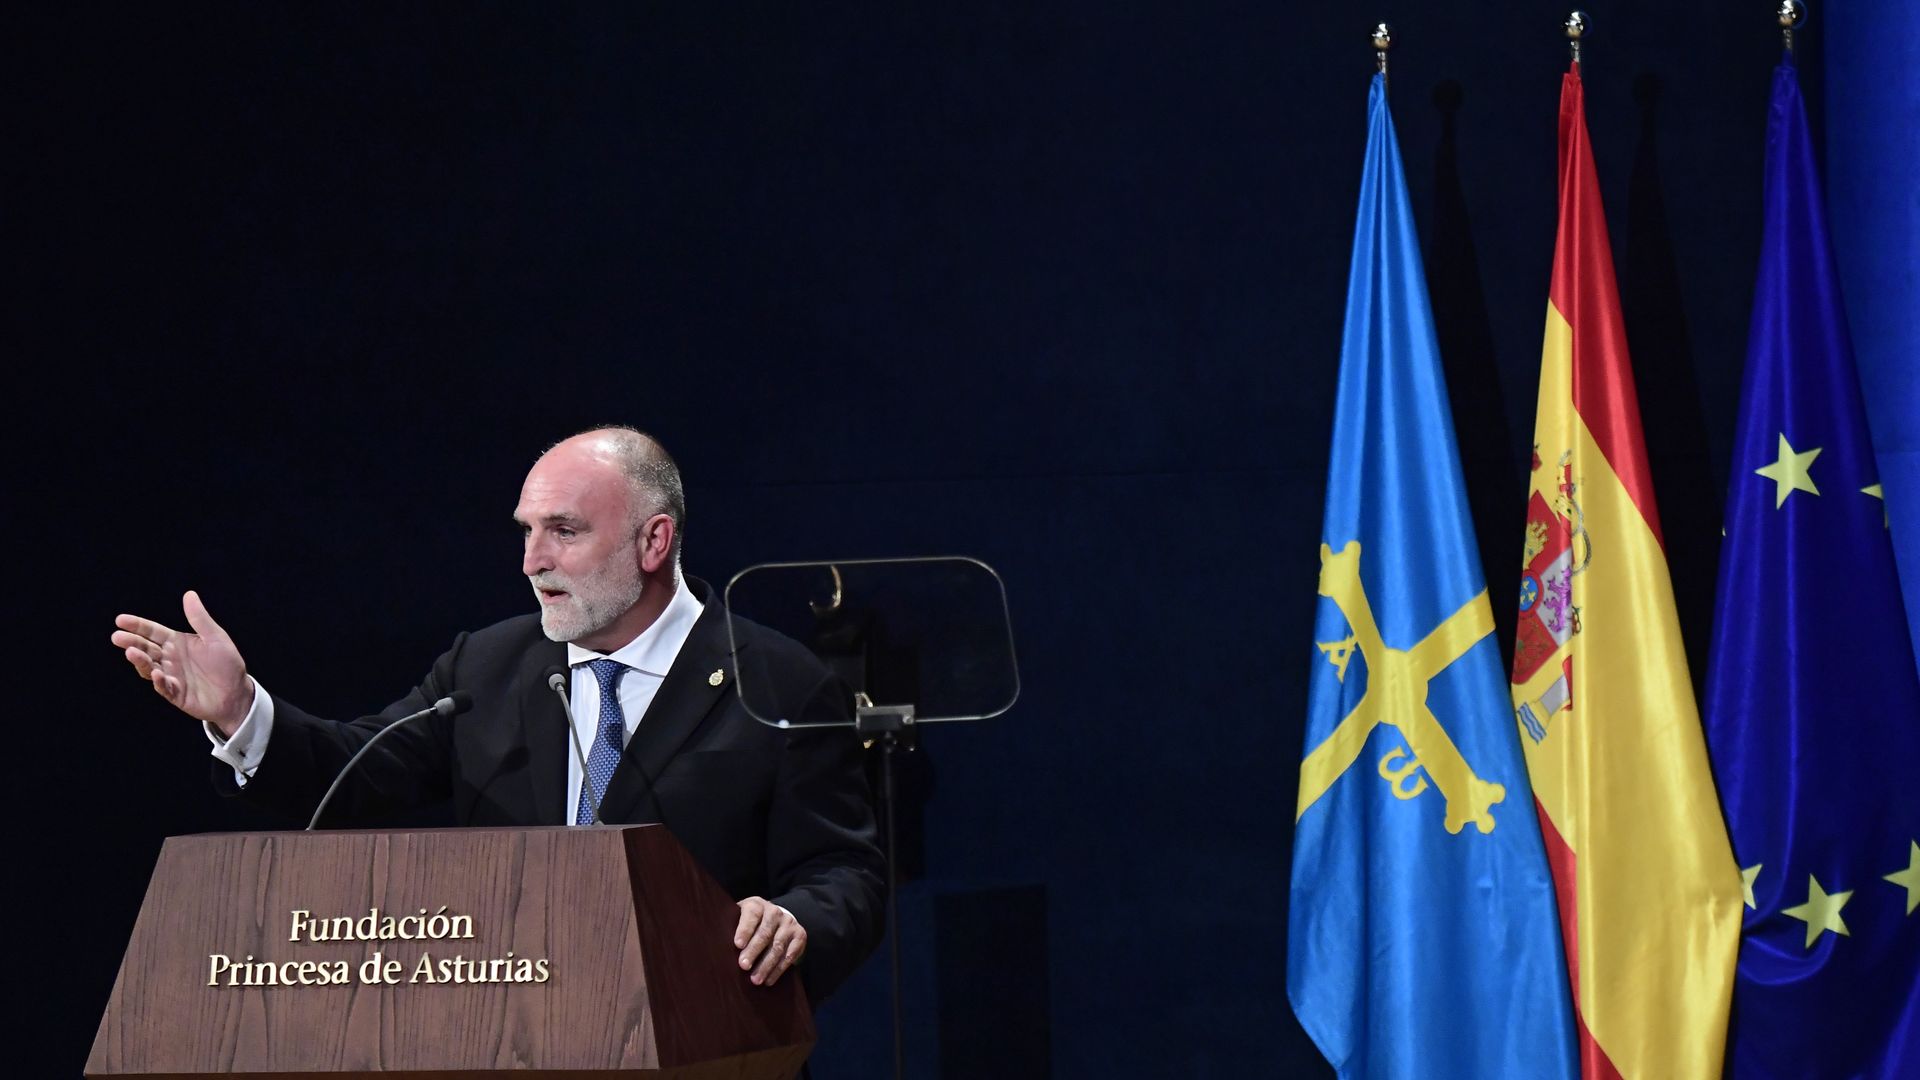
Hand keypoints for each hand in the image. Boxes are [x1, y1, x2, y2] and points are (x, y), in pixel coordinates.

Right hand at [112, 590, 253, 736]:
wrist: (237, 693)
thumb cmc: (227, 664)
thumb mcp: (215, 638)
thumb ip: (200, 619)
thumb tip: (189, 594)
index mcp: (176, 642)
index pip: (152, 631)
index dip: (137, 625)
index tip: (120, 620)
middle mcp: (169, 658)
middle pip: (146, 648)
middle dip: (131, 642)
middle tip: (117, 637)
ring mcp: (170, 676)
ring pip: (148, 667)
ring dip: (140, 661)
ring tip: (131, 653)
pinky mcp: (175, 693)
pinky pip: (163, 687)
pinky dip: (158, 681)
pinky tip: (157, 674)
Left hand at [733, 897, 805, 986]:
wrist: (778, 919)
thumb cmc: (750, 924)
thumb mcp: (739, 918)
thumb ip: (730, 927)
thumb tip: (716, 947)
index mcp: (757, 905)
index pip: (752, 915)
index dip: (745, 929)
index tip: (737, 945)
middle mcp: (775, 912)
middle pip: (765, 932)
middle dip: (754, 951)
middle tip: (743, 966)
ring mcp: (789, 923)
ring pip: (778, 946)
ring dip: (766, 965)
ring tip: (755, 980)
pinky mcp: (800, 935)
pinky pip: (790, 955)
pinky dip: (779, 969)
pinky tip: (769, 980)